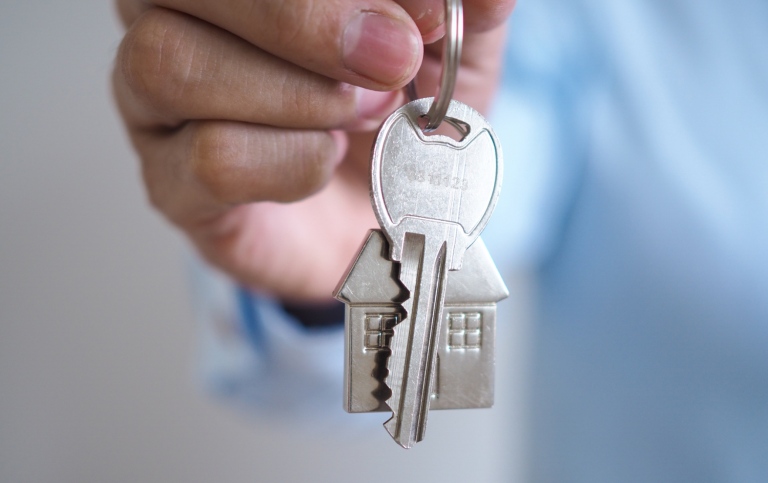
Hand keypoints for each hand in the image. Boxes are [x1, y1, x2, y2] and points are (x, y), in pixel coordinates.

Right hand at [113, 0, 513, 301]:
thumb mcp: (444, 50)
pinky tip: (326, 161)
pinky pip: (208, 159)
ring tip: (366, 116)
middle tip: (392, 57)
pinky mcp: (170, 184)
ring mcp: (155, 105)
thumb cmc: (399, 120)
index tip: (421, 9)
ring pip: (173, 66)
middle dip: (300, 18)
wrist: (385, 221)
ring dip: (297, 95)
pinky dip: (289, 161)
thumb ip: (449, 9)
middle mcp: (173, 19)